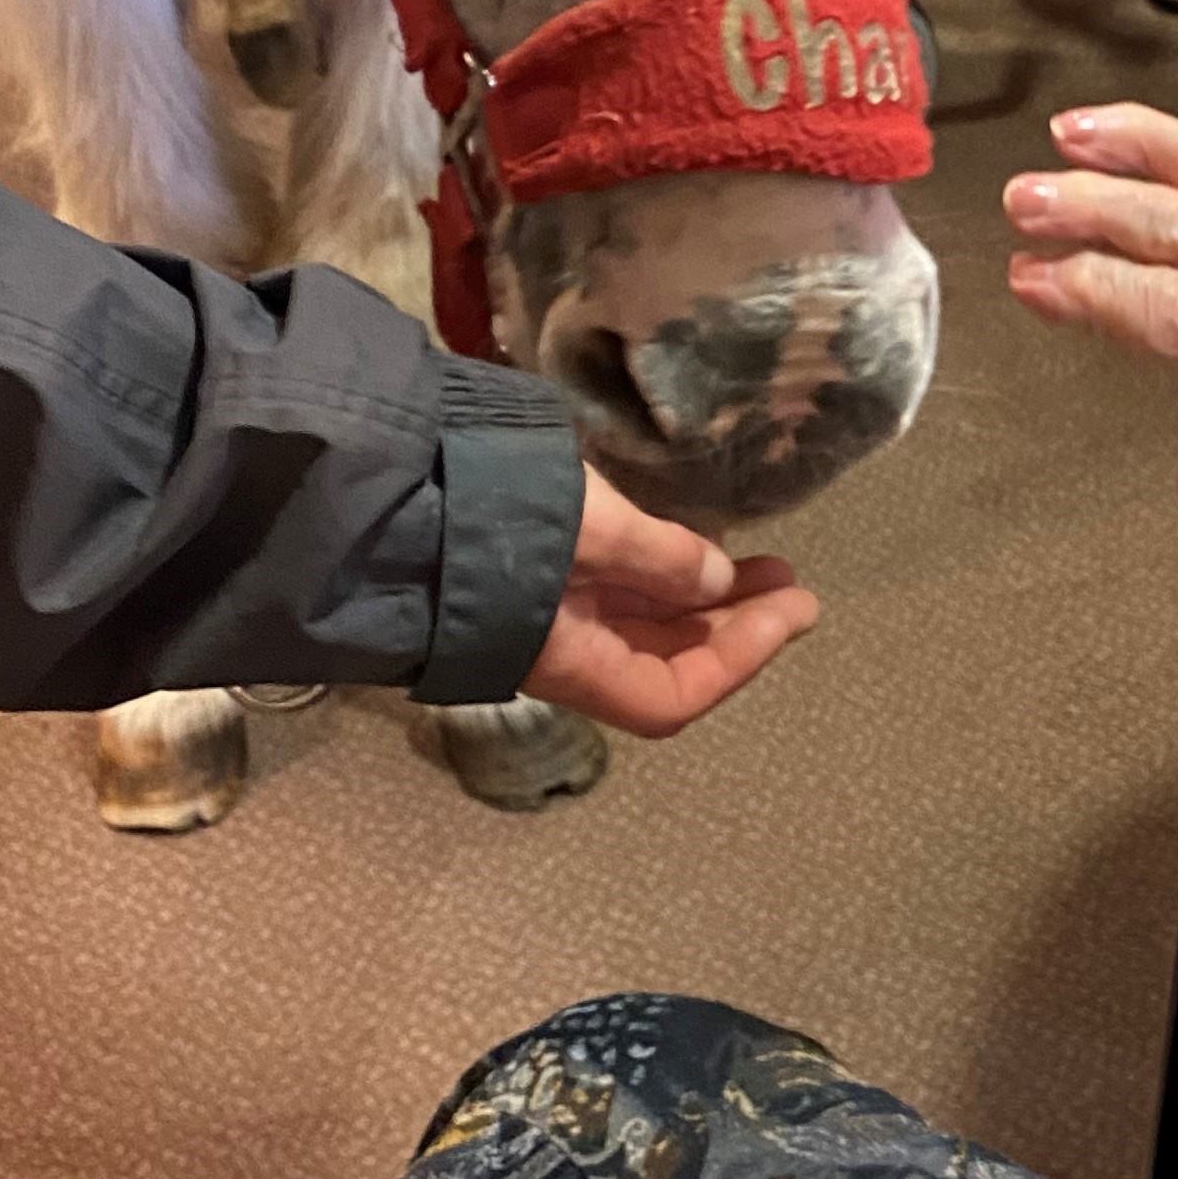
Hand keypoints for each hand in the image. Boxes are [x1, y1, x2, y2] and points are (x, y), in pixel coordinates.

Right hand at [522, 466, 816, 734]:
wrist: (386, 482)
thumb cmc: (497, 513)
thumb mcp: (595, 531)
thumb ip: (663, 558)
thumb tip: (718, 582)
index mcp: (572, 663)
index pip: (671, 697)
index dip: (738, 662)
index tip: (789, 614)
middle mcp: (564, 651)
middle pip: (664, 660)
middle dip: (733, 627)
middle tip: (791, 587)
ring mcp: (551, 613)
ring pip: (645, 624)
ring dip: (708, 600)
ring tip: (766, 568)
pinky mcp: (543, 572)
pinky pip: (620, 592)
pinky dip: (666, 578)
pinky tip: (701, 552)